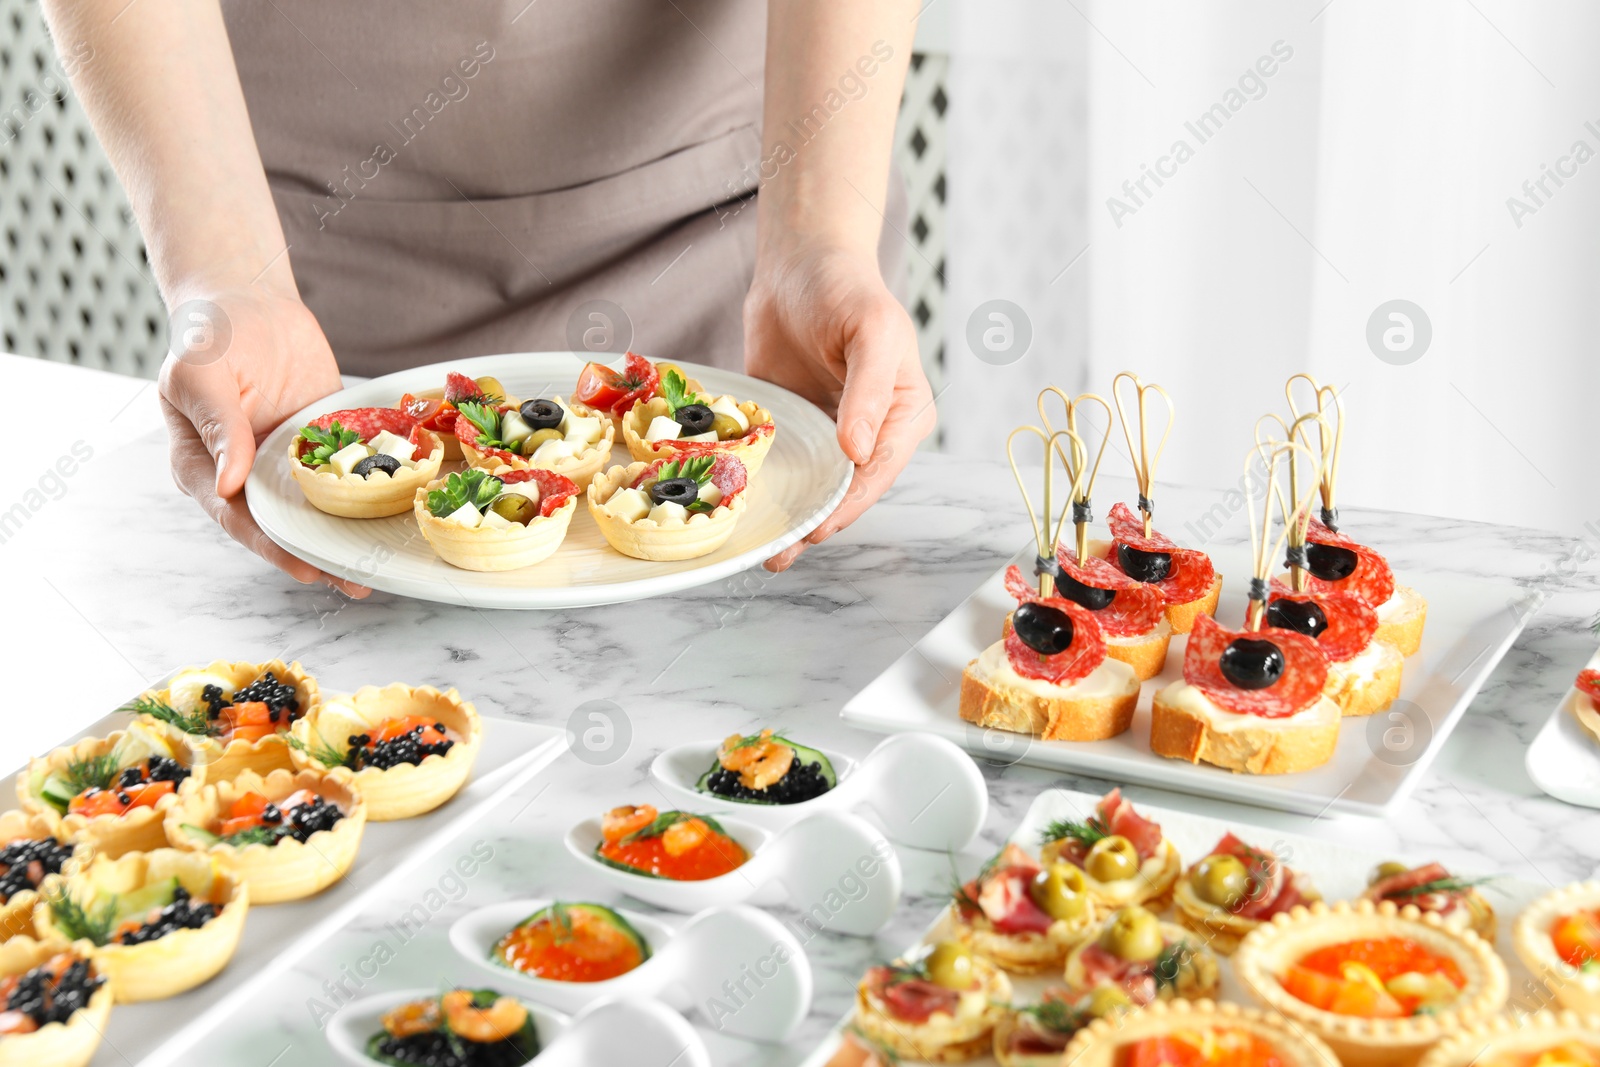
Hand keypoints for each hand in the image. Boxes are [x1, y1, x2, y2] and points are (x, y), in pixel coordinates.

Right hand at [159, 288, 368, 595]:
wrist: (248, 297)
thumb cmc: (209, 334)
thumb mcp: (199, 376)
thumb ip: (217, 428)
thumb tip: (228, 483)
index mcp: (205, 467)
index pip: (239, 518)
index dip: (272, 546)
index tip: (306, 566)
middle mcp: (247, 472)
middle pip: (283, 523)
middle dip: (319, 552)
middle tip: (357, 582)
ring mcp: (288, 459)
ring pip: (319, 505)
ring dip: (347, 531)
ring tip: (382, 562)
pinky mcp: (324, 441)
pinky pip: (348, 468)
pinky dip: (370, 489)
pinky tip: (399, 507)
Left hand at [744, 246, 934, 570]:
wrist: (798, 261)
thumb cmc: (846, 289)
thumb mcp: (871, 333)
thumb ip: (867, 392)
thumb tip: (857, 453)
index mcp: (902, 415)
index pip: (876, 473)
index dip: (848, 504)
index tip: (817, 528)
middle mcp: (869, 431)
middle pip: (844, 490)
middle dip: (816, 523)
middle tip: (779, 552)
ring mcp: (829, 432)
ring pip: (813, 486)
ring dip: (790, 516)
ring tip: (762, 550)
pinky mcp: (793, 426)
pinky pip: (782, 464)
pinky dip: (766, 487)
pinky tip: (742, 508)